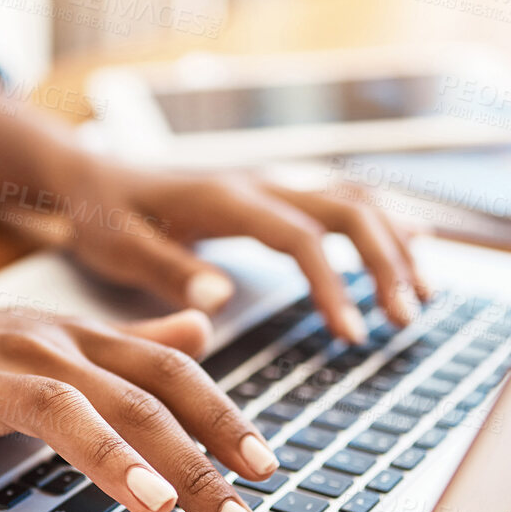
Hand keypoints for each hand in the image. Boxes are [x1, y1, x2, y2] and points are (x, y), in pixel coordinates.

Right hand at [0, 290, 278, 511]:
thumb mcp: (53, 348)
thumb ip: (128, 347)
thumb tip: (201, 328)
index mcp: (78, 344)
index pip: (168, 374)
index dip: (222, 417)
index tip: (267, 471)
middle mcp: (45, 347)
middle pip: (133, 398)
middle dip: (192, 464)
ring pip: (58, 401)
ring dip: (110, 450)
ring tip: (153, 501)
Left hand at [52, 159, 430, 342]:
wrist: (88, 176)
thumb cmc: (99, 215)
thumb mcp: (116, 246)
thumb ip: (166, 270)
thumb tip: (220, 299)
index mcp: (222, 197)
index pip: (298, 236)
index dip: (332, 283)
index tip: (351, 334)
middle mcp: (256, 182)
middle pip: (344, 208)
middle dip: (384, 262)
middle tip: (405, 318)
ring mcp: (269, 184)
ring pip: (352, 200)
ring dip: (393, 243)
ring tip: (422, 297)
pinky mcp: (272, 195)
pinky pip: (340, 199)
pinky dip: (382, 222)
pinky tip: (415, 245)